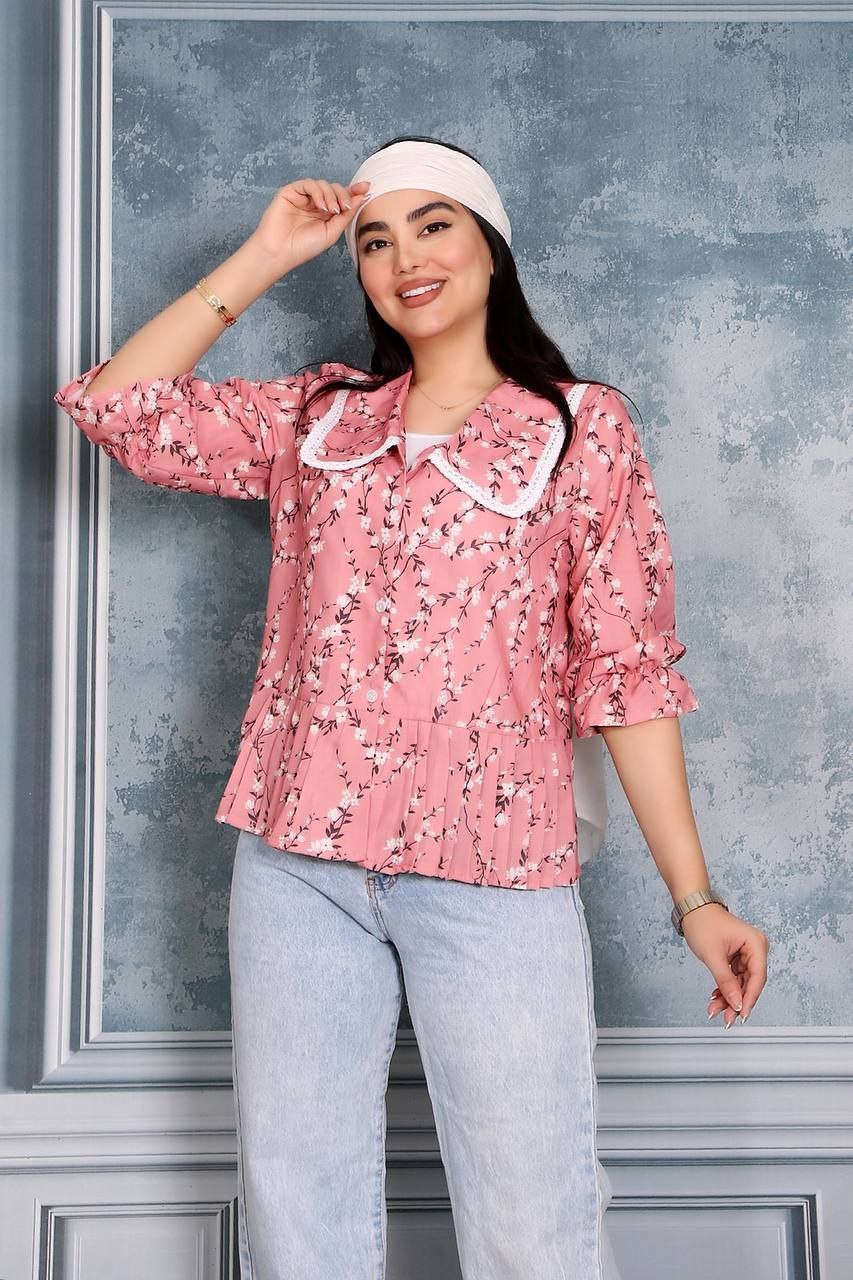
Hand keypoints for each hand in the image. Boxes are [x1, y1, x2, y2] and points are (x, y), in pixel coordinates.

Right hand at [248, 177, 371, 272]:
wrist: (281, 252)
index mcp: (325, 214)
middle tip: (345, 207)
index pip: (341, 198)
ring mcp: (303, 198)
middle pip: (335, 189)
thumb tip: (361, 198)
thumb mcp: (332, 232)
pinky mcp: (291, 192)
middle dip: (343, 195)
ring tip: (331, 210)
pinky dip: (318, 192)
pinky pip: (309, 184)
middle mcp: (315, 204)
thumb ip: (346, 215)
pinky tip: (320, 206)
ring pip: (323, 185)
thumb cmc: (303, 247)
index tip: (367, 188)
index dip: (354, 191)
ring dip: (331, 195)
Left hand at [680, 903, 769, 1027]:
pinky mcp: (738, 957)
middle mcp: (755, 948)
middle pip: (750, 982)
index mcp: (756, 943)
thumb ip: (726, 981)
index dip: (749, 998)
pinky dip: (724, 988)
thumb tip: (737, 1003)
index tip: (741, 1015)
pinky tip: (715, 998)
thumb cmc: (702, 923)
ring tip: (714, 1009)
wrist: (692, 908)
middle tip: (726, 1019)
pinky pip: (735, 978)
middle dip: (736, 1000)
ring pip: (741, 983)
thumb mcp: (713, 955)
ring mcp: (747, 953)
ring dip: (728, 997)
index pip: (757, 977)